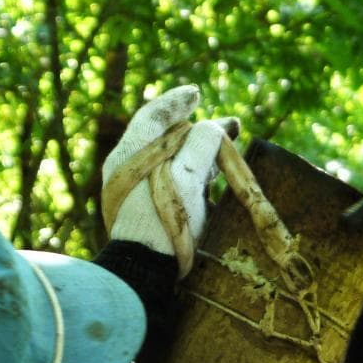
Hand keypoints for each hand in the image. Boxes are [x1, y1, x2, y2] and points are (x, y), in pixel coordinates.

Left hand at [102, 85, 238, 262]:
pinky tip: (215, 179)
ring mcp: (138, 192)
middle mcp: (130, 169)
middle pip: (168, 138)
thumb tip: (215, 127)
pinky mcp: (149, 212)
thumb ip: (203, 143)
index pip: (154, 115)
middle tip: (232, 125)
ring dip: (202, 152)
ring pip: (173, 161)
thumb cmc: (163, 220)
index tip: (197, 93)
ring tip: (229, 148)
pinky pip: (174, 184)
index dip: (177, 101)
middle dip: (201, 130)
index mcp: (131, 154)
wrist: (143, 269)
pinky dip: (196, 175)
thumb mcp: (188, 174)